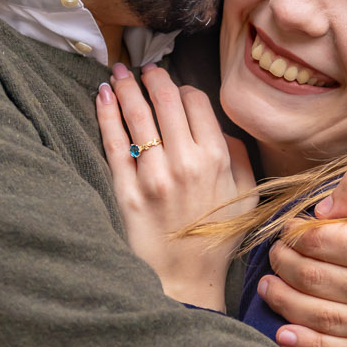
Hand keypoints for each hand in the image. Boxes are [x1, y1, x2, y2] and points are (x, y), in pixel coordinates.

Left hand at [96, 65, 256, 307]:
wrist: (183, 279)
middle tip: (143, 67)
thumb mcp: (245, 199)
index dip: (183, 89)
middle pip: (165, 101)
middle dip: (152, 77)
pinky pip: (113, 142)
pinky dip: (106, 113)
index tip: (174, 89)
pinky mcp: (125, 190)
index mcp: (216, 160)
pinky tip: (102, 95)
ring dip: (126, 86)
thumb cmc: (215, 239)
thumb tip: (220, 129)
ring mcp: (152, 176)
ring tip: (118, 72)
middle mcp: (185, 162)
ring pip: (136, 115)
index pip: (196, 102)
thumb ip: (240, 158)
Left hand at [254, 164, 346, 346]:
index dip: (296, 236)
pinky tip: (287, 337)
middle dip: (286, 268)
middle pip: (321, 283)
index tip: (287, 231)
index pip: (326, 244)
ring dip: (289, 306)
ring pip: (330, 321)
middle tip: (274, 258)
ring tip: (269, 291)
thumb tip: (323, 206)